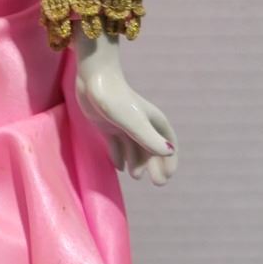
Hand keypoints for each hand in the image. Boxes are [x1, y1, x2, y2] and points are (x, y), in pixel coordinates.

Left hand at [73, 32, 178, 186]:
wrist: (93, 80)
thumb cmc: (116, 99)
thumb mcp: (133, 122)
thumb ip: (149, 139)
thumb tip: (168, 152)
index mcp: (152, 121)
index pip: (167, 144)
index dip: (169, 161)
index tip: (166, 176)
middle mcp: (141, 124)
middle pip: (151, 149)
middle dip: (154, 165)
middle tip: (157, 183)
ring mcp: (124, 125)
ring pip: (134, 148)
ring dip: (137, 162)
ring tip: (135, 177)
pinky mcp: (108, 125)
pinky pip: (117, 144)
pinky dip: (119, 156)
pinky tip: (119, 168)